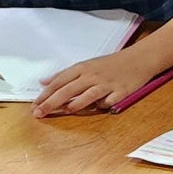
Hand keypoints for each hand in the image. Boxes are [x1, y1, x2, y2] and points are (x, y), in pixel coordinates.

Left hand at [32, 52, 150, 117]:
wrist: (138, 59)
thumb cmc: (110, 64)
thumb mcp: (86, 65)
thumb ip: (64, 74)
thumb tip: (43, 81)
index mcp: (82, 68)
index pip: (59, 82)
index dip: (45, 94)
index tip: (34, 105)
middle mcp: (92, 75)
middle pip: (68, 90)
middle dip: (51, 102)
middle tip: (39, 113)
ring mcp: (106, 84)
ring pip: (87, 95)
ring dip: (75, 104)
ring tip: (65, 110)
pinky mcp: (120, 92)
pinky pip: (107, 102)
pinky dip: (101, 106)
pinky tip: (97, 108)